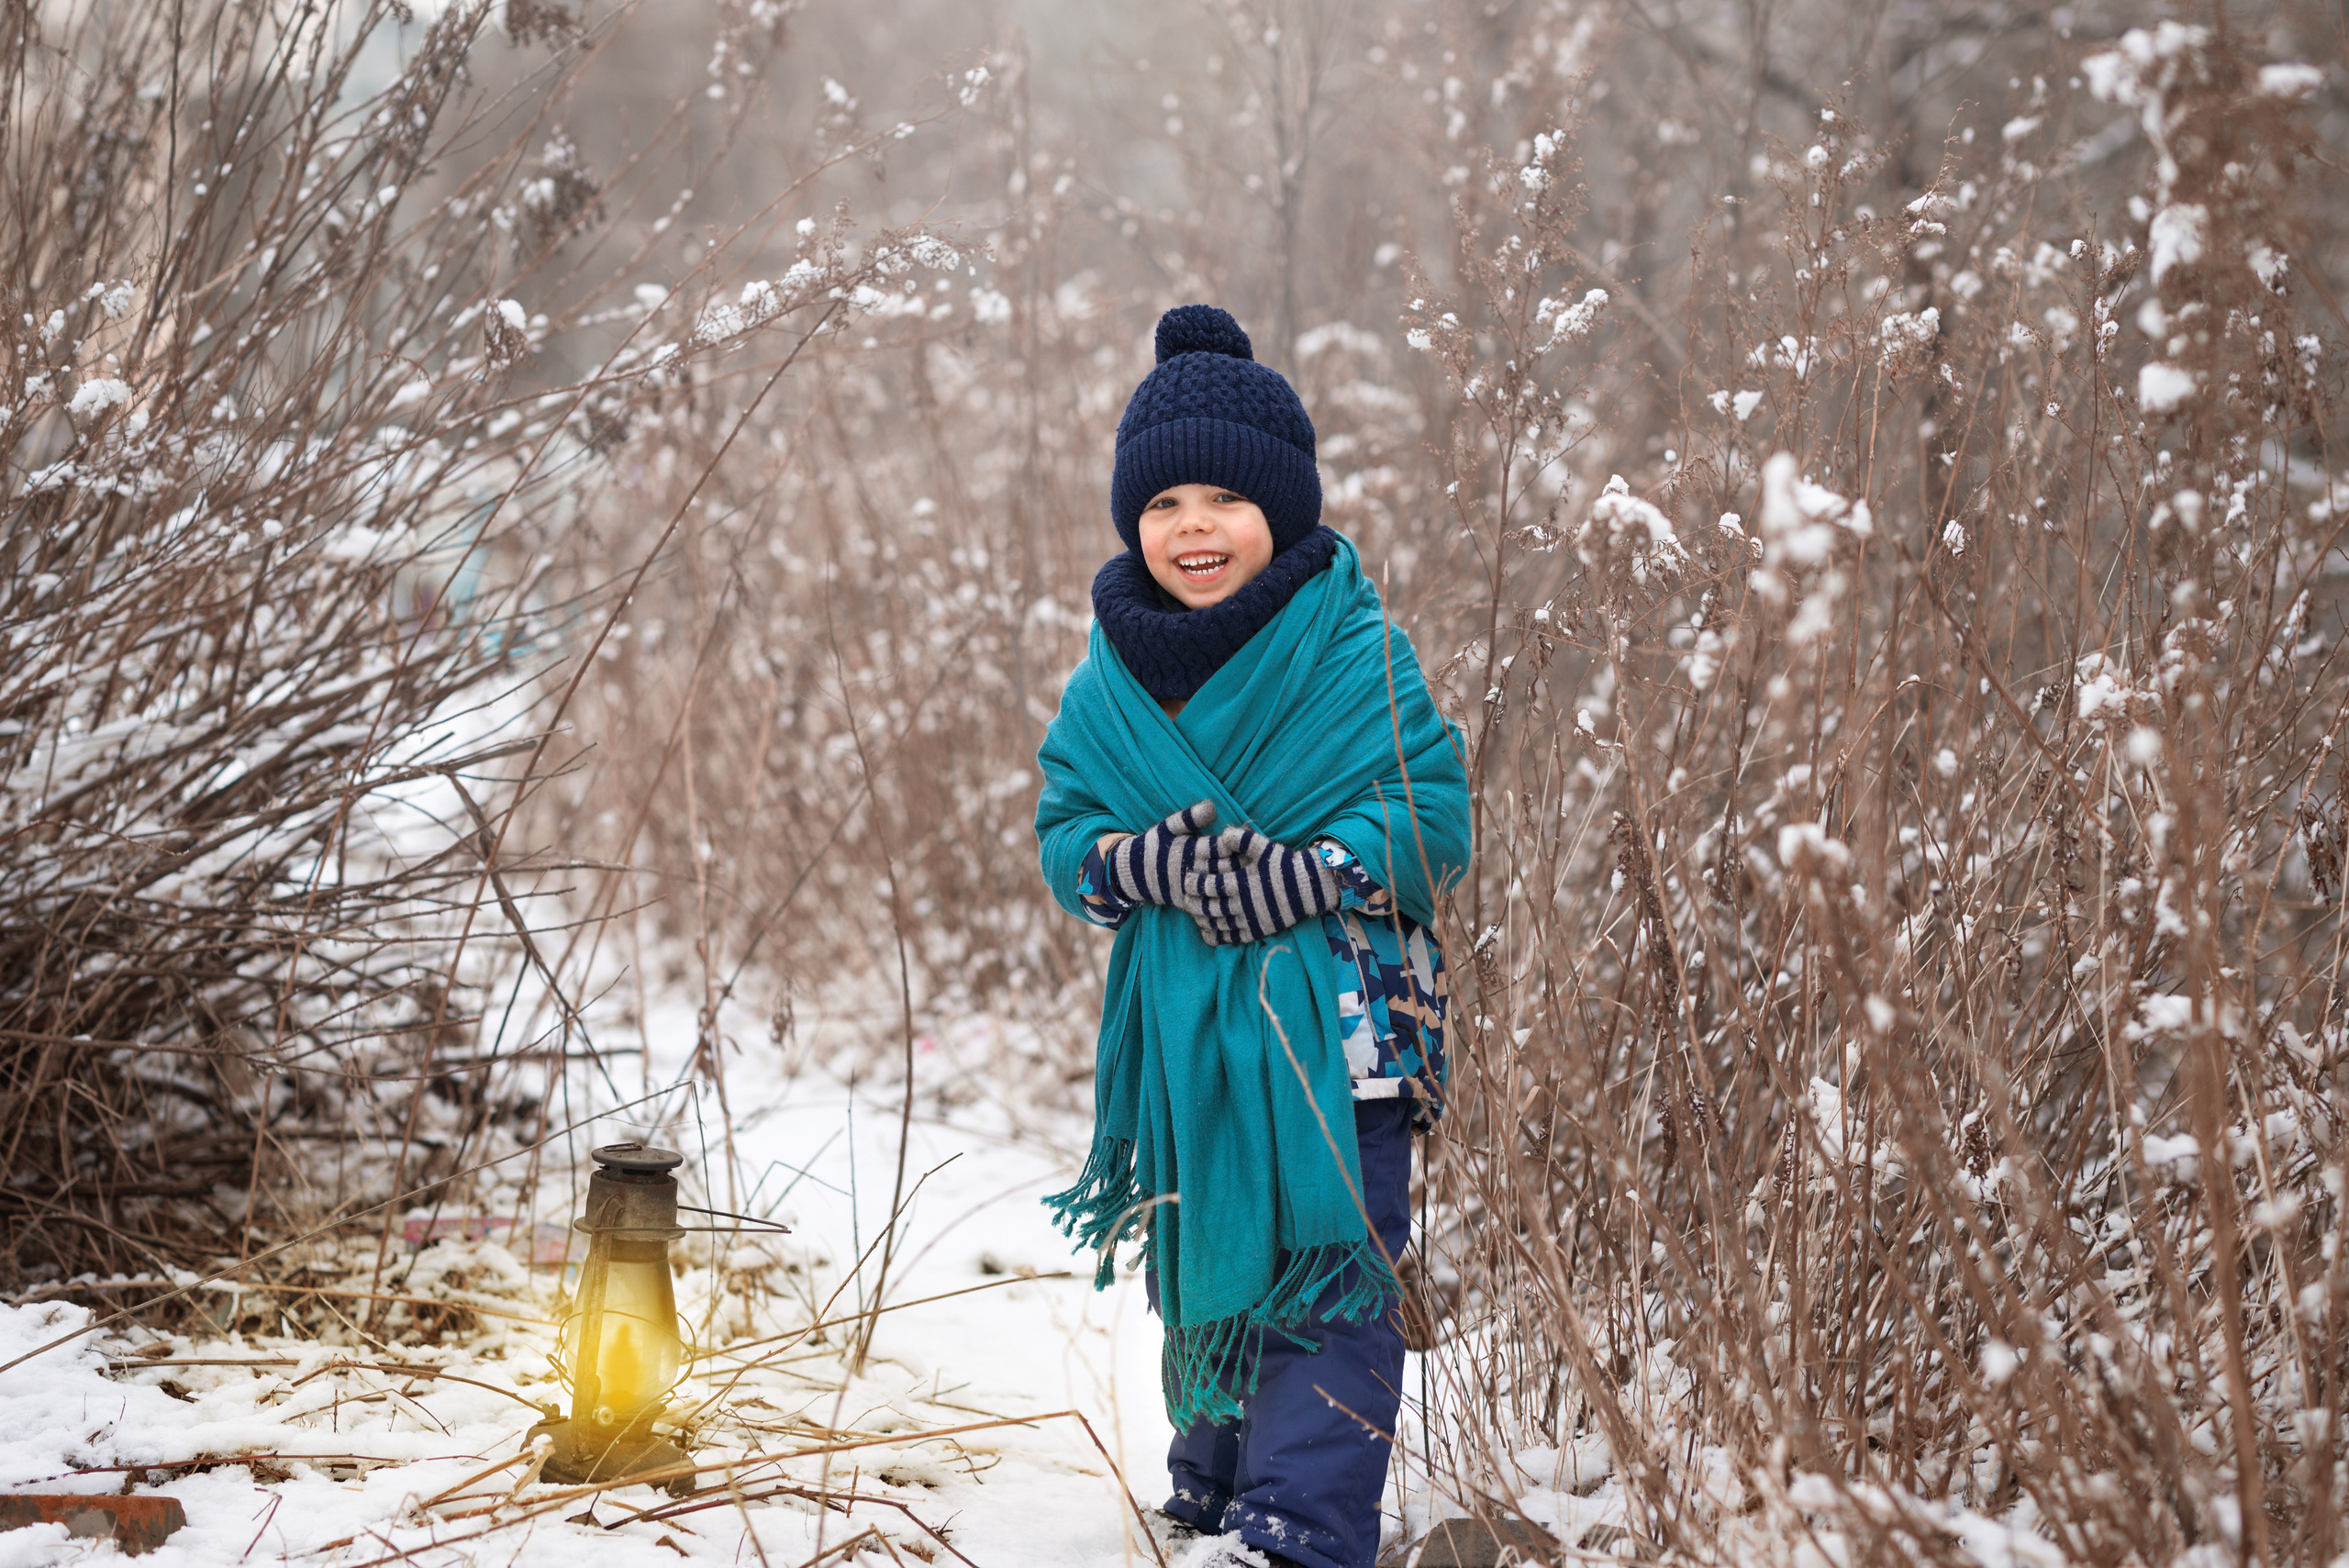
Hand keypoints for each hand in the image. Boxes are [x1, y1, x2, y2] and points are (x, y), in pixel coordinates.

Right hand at [1103, 802, 1250, 910]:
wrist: (1132, 875)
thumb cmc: (1154, 847)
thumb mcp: (1167, 828)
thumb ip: (1188, 818)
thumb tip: (1212, 805)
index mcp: (1189, 849)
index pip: (1219, 846)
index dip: (1237, 844)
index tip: (1255, 842)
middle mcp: (1191, 870)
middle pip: (1223, 868)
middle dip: (1243, 866)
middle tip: (1265, 865)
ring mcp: (1190, 889)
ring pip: (1219, 888)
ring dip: (1237, 886)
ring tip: (1259, 884)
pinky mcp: (1188, 903)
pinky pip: (1209, 905)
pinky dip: (1225, 905)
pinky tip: (1242, 904)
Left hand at [1183, 835, 1340, 944]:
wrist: (1309, 888)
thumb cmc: (1285, 865)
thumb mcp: (1265, 847)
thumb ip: (1243, 839)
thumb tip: (1224, 832)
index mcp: (1243, 883)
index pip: (1211, 885)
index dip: (1196, 883)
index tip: (1186, 880)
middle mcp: (1244, 904)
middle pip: (1211, 907)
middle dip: (1194, 903)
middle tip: (1184, 899)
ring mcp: (1250, 920)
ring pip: (1219, 924)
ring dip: (1203, 920)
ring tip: (1193, 915)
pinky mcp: (1257, 931)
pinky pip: (1232, 937)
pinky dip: (1217, 937)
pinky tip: (1206, 934)